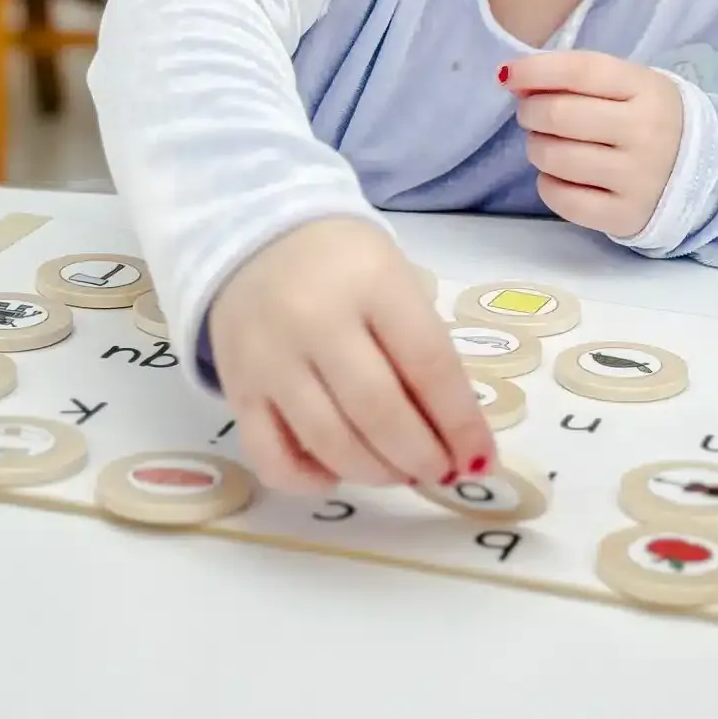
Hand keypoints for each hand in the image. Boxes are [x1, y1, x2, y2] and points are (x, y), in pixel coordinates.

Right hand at [205, 216, 495, 495]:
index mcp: (372, 282)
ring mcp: (269, 358)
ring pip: (329, 442)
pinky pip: (271, 458)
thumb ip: (422, 349)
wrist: (256, 238)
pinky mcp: (237, 388)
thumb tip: (454, 435)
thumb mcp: (396, 281)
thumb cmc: (345, 264)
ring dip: (377, 472)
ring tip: (401, 472)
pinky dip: (309, 480)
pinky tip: (336, 472)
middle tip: (441, 470)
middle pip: (378, 412)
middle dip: (422, 456)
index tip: (480, 458)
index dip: (461, 422)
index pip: (428, 364)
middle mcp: (316, 320)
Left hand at [503, 51, 682, 239]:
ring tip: (548, 144)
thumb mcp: (629, 86)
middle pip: (560, 115)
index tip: (508, 75)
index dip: (535, 70)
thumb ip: (578, 77)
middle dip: (530, 112)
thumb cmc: (647, 120)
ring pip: (555, 157)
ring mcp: (637, 178)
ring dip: (537, 147)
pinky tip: (559, 176)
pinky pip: (562, 199)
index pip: (581, 70)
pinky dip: (548, 184)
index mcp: (647, 89)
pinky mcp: (625, 215)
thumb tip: (513, 77)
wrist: (699, 174)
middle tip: (532, 115)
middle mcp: (645, 132)